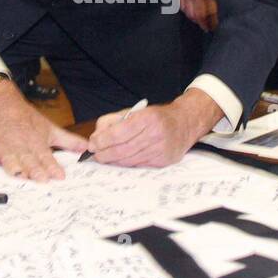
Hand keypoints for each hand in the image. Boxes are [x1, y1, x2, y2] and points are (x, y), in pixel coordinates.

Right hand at [0, 80, 87, 180]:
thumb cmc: (25, 117)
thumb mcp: (49, 127)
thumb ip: (69, 141)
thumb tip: (87, 148)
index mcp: (36, 142)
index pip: (46, 157)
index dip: (53, 167)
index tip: (59, 176)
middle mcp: (21, 146)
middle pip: (29, 161)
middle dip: (35, 170)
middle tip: (42, 179)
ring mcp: (4, 148)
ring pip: (9, 161)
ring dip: (14, 168)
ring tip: (19, 176)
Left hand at [87, 89, 219, 167]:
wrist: (185, 123)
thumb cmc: (156, 117)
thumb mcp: (135, 111)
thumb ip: (113, 121)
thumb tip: (96, 136)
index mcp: (147, 118)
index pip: (119, 132)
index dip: (103, 140)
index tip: (92, 144)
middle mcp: (155, 134)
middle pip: (123, 149)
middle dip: (105, 154)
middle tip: (95, 155)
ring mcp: (161, 149)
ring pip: (130, 160)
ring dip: (114, 161)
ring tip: (105, 158)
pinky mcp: (164, 160)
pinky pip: (139, 165)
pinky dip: (127, 164)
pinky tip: (120, 160)